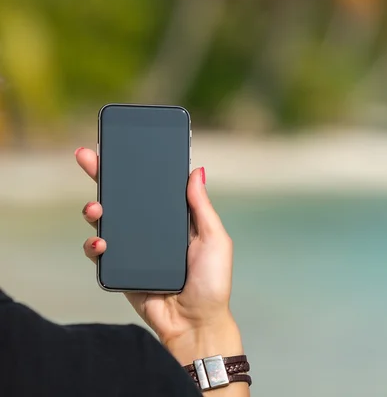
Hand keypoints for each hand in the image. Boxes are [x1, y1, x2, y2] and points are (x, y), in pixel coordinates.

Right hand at [75, 147, 242, 364]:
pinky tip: (100, 243)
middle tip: (87, 158)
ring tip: (95, 209)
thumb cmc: (212, 283)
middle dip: (103, 177)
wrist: (195, 324)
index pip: (152, 188)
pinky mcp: (120, 270)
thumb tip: (196, 171)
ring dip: (95, 211)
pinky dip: (95, 246)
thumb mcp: (215, 239)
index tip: (120, 148)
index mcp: (174, 219)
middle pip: (123, 198)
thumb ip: (201, 207)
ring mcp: (134, 250)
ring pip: (106, 222)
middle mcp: (152, 231)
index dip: (136, 168)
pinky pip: (100, 254)